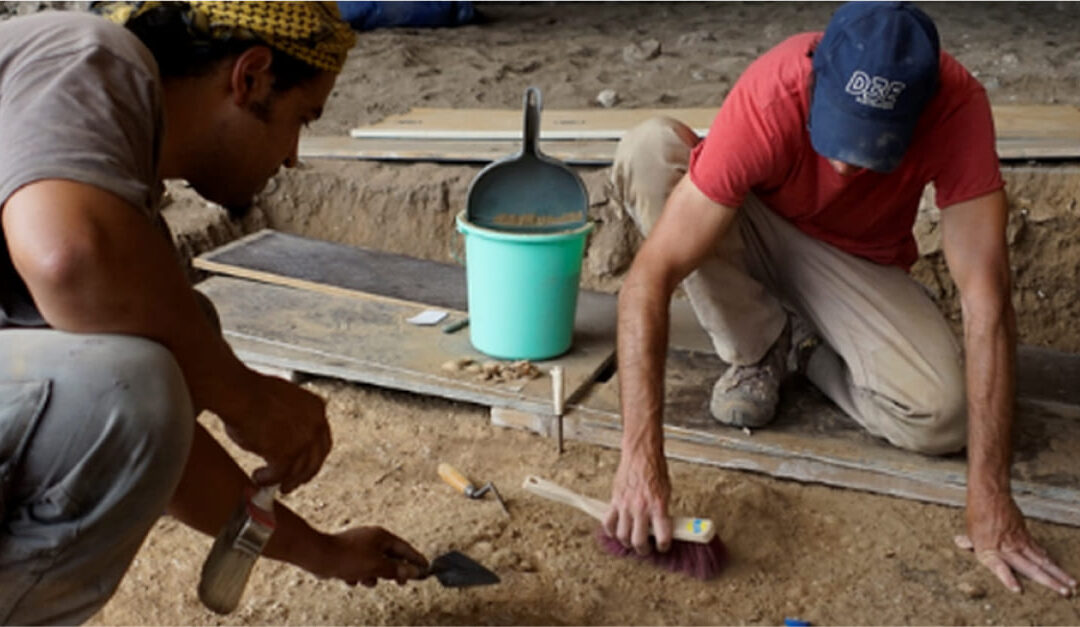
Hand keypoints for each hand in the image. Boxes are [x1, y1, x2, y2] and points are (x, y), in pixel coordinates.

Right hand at [224, 372, 330, 493]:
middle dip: (301, 475)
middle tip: (289, 485)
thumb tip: (284, 440)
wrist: (237, 392)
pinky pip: (279, 474)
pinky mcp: (287, 453)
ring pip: (297, 471)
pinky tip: (257, 477)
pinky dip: (267, 480)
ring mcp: (303, 440)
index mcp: (317, 408)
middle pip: (315, 460)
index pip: (321, 441)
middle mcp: (316, 424)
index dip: (312, 458)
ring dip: (282, 481)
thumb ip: (291, 420)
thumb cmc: (250, 393)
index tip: (302, 467)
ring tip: (267, 483)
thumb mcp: (282, 402)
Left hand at [310, 527, 428, 587]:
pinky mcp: (348, 554)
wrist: (319, 556)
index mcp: (382, 536)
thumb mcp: (376, 566)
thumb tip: (413, 572)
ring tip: (365, 580)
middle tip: (400, 583)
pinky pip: (361, 567)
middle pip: (391, 556)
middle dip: (392, 571)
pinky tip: (350, 578)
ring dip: (372, 576)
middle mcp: (372, 538)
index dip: (416, 559)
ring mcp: (359, 545)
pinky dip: (359, 574)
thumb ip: (396, 570)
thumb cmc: (348, 557)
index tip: (426, 567)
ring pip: (375, 564)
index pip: (405, 548)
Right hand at [603, 450, 671, 554]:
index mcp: (658, 506)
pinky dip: (611, 531)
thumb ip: (663, 511)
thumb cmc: (655, 470)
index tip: (662, 547)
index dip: (663, 546)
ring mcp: (626, 506)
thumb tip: (664, 527)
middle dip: (643, 550)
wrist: (641, 455)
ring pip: (622, 535)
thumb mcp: (666, 492)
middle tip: (645, 549)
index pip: (662, 536)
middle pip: (639, 541)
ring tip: (631, 541)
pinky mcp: (615, 501)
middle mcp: (641, 508)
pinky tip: (615, 532)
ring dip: (627, 542)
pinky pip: (608, 522)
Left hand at [956, 493, 1075, 595]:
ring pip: (1041, 561)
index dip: (1007, 578)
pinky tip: (1058, 569)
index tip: (1018, 589)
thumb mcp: (970, 531)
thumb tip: (959, 542)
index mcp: (989, 551)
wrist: (990, 496)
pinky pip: (1039, 551)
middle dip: (1048, 582)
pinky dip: (1049, 560)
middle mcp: (1007, 549)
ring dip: (1057, 573)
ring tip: (1070, 584)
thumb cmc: (977, 514)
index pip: (999, 568)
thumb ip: (969, 542)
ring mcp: (1019, 543)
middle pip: (1031, 568)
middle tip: (1064, 592)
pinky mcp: (1026, 536)